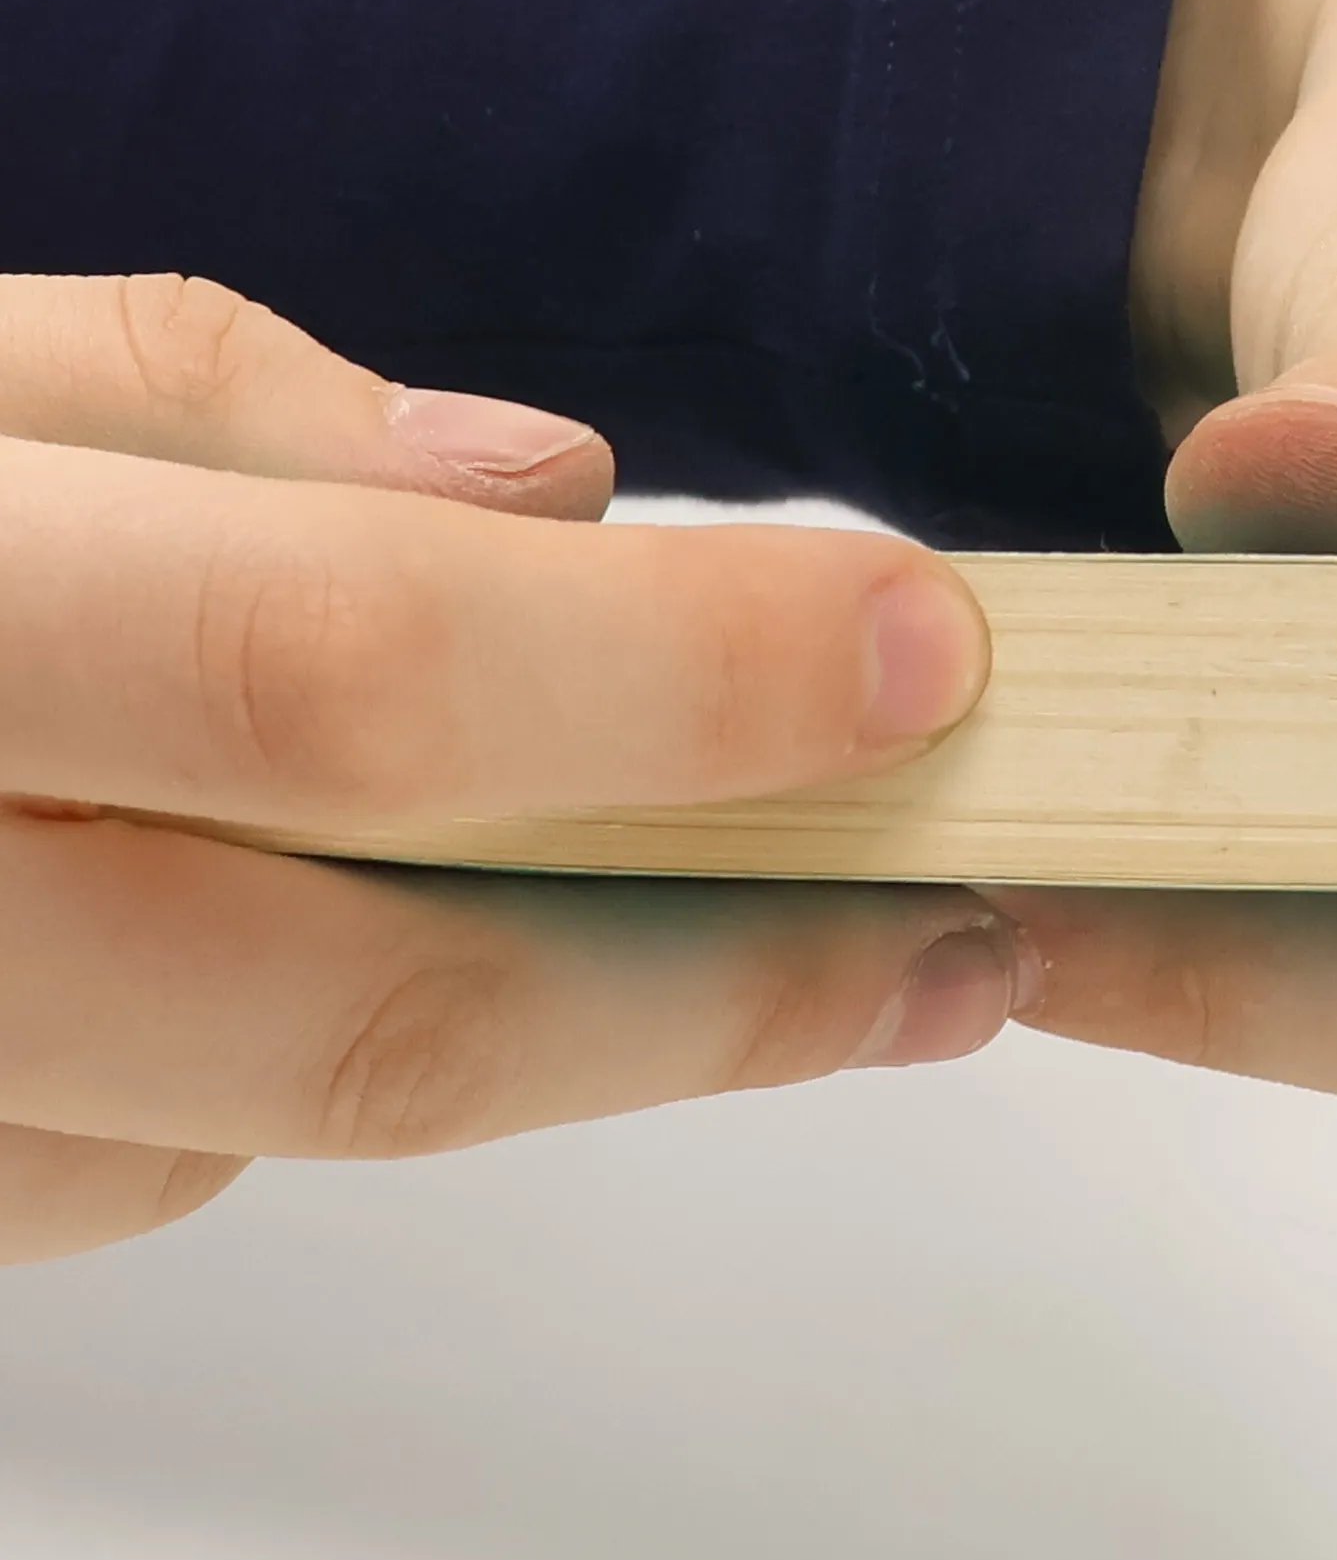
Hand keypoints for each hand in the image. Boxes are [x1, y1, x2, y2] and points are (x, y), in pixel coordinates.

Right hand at [0, 275, 1030, 1263]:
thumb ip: (215, 403)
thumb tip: (557, 494)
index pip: (350, 674)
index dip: (673, 677)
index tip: (916, 651)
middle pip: (381, 1018)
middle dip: (727, 988)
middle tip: (952, 939)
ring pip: (291, 1119)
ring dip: (574, 1035)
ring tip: (768, 946)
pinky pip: (161, 1156)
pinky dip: (340, 1040)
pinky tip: (431, 935)